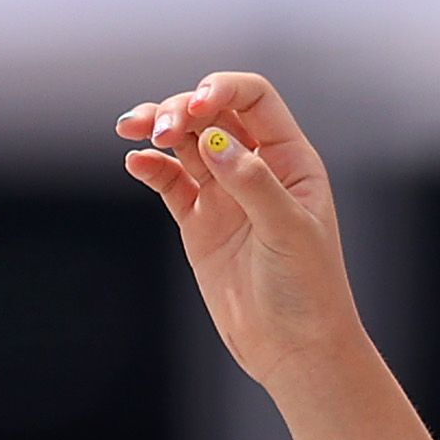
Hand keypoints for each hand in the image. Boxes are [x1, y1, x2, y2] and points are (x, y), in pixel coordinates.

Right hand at [117, 73, 365, 387]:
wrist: (294, 349)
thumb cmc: (309, 292)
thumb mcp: (288, 232)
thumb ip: (252, 182)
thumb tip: (213, 138)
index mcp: (292, 161)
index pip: (254, 100)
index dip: (221, 89)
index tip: (195, 105)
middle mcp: (258, 169)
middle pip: (211, 113)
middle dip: (178, 108)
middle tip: (157, 129)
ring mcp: (226, 194)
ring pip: (183, 141)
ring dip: (156, 127)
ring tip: (131, 131)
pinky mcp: (199, 221)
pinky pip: (168, 180)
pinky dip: (149, 166)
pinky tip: (136, 164)